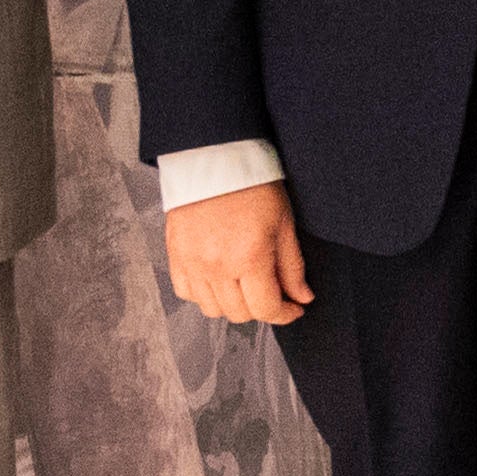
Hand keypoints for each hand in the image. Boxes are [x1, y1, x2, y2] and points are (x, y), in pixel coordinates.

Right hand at [166, 182, 310, 326]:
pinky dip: (203, 294)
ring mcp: (192, 263)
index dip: (284, 315)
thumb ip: (292, 267)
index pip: (266, 309)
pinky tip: (218, 279)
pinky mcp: (175, 256)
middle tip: (271, 291)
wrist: (213, 161)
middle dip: (260, 308)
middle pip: (239, 314)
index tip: (293, 309)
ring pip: (212, 309)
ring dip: (232, 304)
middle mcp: (217, 266)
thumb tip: (301, 298)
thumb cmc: (252, 186)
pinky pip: (186, 293)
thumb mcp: (284, 224)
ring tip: (244, 284)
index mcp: (249, 258)